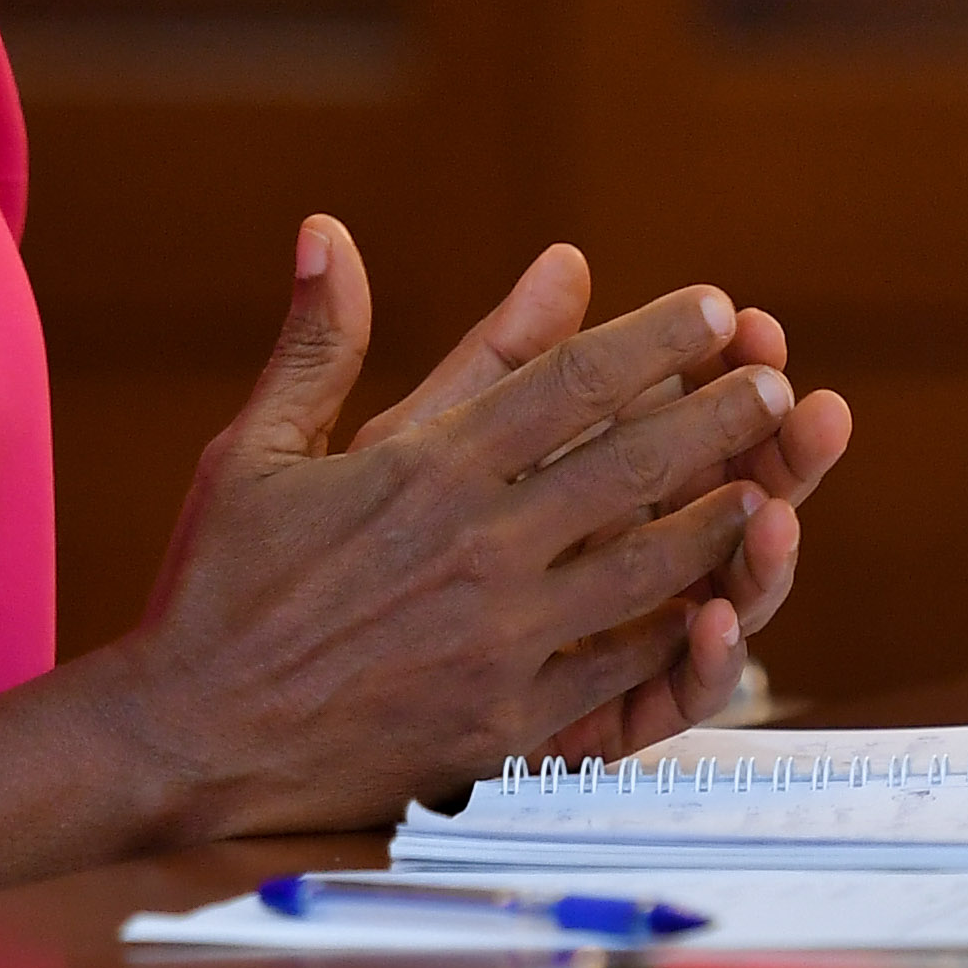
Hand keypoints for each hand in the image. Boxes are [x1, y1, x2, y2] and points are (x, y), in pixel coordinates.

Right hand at [82, 221, 856, 839]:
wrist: (189, 737)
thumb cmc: (218, 585)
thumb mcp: (258, 448)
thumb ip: (316, 341)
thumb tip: (325, 230)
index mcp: (423, 469)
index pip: (570, 382)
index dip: (656, 340)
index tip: (714, 310)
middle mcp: (478, 548)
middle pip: (634, 466)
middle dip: (720, 419)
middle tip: (777, 387)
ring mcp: (502, 640)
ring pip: (650, 567)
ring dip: (722, 521)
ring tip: (775, 488)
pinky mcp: (509, 721)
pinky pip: (622, 670)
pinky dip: (682, 635)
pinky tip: (722, 608)